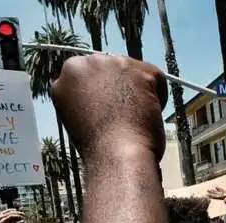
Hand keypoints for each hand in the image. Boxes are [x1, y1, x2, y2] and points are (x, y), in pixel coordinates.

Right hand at [51, 54, 167, 160]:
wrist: (116, 155)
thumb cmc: (99, 147)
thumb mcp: (79, 117)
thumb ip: (86, 98)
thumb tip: (103, 93)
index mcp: (66, 78)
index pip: (92, 76)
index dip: (105, 94)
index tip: (110, 110)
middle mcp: (83, 64)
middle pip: (112, 69)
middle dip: (120, 87)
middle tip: (125, 114)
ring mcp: (109, 63)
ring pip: (133, 71)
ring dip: (138, 91)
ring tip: (135, 117)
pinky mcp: (135, 68)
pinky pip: (156, 77)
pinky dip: (159, 96)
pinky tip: (148, 114)